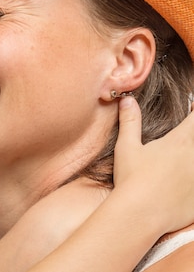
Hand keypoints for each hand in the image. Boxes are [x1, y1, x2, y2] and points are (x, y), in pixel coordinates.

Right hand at [114, 96, 193, 232]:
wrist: (140, 213)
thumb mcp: (127, 147)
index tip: (191, 108)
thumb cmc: (132, 179)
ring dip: (192, 158)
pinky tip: (186, 182)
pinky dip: (193, 180)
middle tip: (182, 144)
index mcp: (180, 142)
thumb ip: (130, 121)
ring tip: (182, 163)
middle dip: (192, 134)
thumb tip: (127, 100)